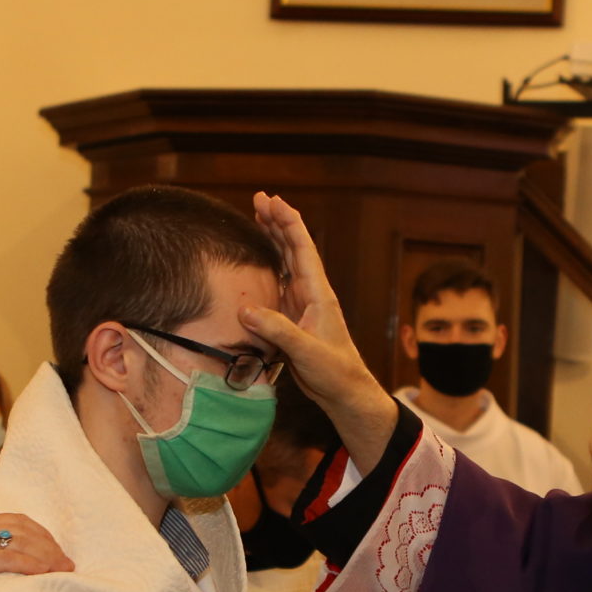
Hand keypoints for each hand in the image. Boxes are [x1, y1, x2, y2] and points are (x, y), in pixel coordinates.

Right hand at [0, 511, 71, 591]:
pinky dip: (32, 565)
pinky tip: (46, 574)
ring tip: (64, 570)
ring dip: (48, 556)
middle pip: (24, 528)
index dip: (40, 532)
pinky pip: (11, 559)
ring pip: (22, 542)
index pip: (15, 519)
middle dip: (49, 544)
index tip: (54, 548)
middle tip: (67, 562)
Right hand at [242, 192, 398, 468]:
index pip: (302, 248)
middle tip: (258, 199)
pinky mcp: (294, 318)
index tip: (272, 201)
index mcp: (318, 293)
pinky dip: (269, 266)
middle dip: (277, 222)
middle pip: (293, 248)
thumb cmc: (334, 372)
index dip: (287, 222)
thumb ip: (279, 331)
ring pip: (286, 262)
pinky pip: (280, 283)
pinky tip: (260, 259)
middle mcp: (311, 293)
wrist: (345, 392)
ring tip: (258, 218)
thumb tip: (246, 310)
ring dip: (273, 240)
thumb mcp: (307, 352)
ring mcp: (302, 304)